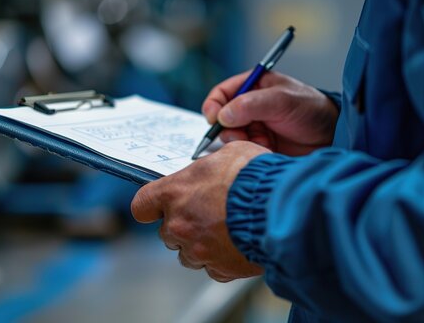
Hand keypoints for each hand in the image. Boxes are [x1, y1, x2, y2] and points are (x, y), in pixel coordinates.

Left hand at [131, 141, 268, 281]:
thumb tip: (210, 169)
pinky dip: (221, 260)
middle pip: (167, 232)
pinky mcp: (220, 269)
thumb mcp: (229, 154)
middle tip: (207, 213)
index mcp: (175, 193)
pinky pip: (212, 268)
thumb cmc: (255, 177)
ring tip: (224, 230)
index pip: (142, 206)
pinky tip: (236, 244)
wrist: (282, 207)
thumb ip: (209, 166)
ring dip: (200, 244)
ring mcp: (198, 250)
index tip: (159, 206)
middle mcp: (180, 225)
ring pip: (188, 254)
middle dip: (183, 225)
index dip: (151, 207)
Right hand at [202, 71, 338, 155]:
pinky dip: (249, 151)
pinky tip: (265, 151)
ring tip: (259, 143)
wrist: (332, 137)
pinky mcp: (259, 145)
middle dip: (227, 128)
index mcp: (253, 87)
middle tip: (239, 137)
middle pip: (221, 118)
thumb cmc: (312, 110)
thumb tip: (223, 115)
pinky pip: (242, 150)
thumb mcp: (283, 100)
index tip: (215, 119)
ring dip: (240, 141)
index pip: (222, 93)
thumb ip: (251, 105)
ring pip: (230, 136)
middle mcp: (250, 106)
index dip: (214, 105)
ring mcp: (254, 127)